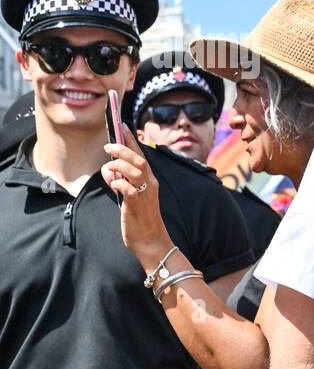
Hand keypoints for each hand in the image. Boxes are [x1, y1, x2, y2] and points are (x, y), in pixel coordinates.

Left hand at [101, 129, 171, 266]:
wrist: (150, 241)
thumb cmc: (141, 220)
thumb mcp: (131, 197)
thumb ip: (122, 183)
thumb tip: (109, 171)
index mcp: (150, 181)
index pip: (142, 156)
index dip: (132, 141)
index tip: (123, 126)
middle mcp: (150, 185)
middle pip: (139, 160)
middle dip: (123, 149)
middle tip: (108, 145)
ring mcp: (145, 194)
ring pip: (135, 170)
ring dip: (118, 165)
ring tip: (108, 166)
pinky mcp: (136, 204)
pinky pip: (127, 188)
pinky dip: (117, 183)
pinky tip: (112, 184)